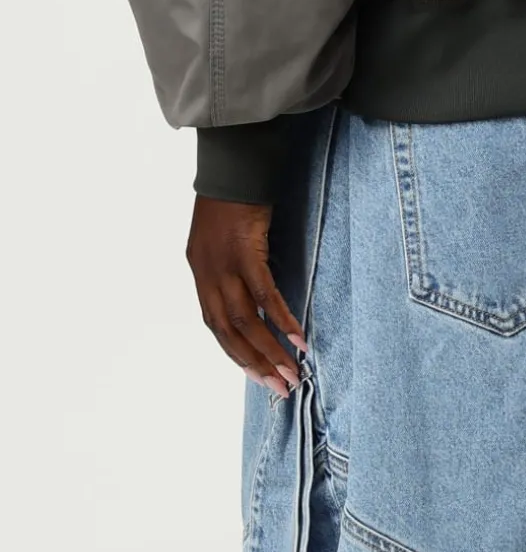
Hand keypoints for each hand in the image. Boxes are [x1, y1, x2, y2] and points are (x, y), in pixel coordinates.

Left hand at [186, 197, 308, 397]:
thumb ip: (230, 267)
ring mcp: (224, 265)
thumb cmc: (233, 197)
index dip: (237, 354)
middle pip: (229, 332)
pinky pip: (263, 294)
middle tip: (281, 387)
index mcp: (201, 273)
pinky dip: (280, 318)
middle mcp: (208, 274)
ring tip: (292, 371)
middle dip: (255, 363)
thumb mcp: (221, 237)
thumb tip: (251, 293)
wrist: (233, 164)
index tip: (259, 375)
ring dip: (270, 351)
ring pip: (245, 321)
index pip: (216, 326)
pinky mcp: (245, 251)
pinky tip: (296, 337)